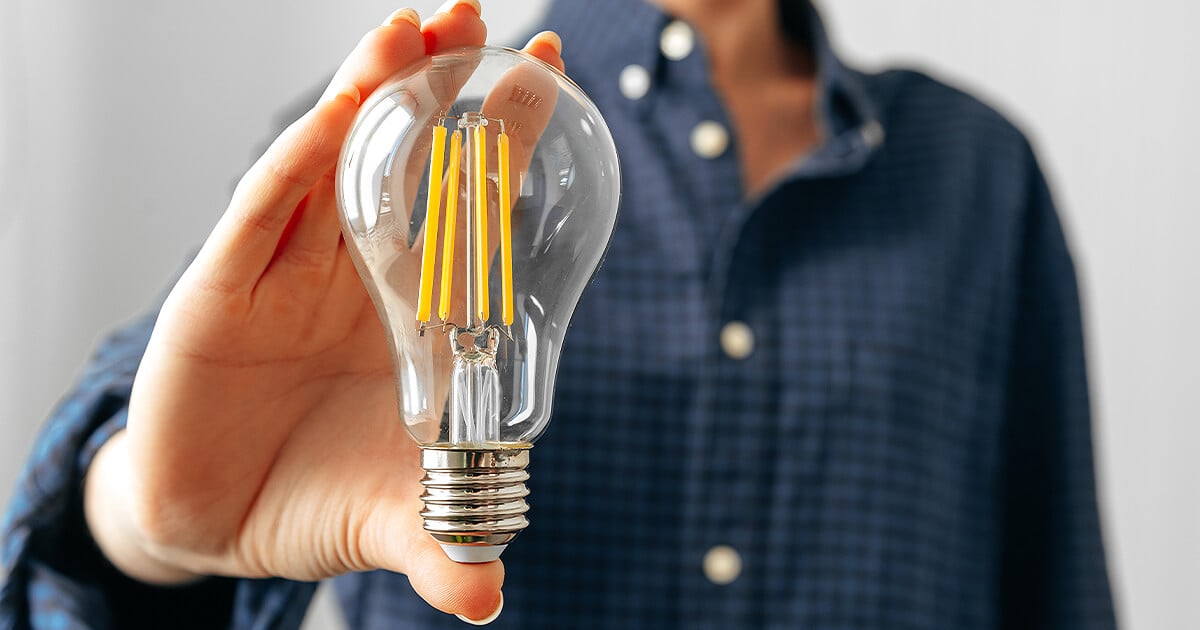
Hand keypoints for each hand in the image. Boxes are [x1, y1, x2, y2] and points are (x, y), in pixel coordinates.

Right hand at [83, 2, 564, 621]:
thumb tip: (490, 599)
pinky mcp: (219, 290)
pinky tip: (334, 118)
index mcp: (411, 306)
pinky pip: (260, 215)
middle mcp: (352, 272)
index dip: (504, 136)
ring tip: (409, 32)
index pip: (465, 205)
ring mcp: (284, 273)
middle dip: (435, 84)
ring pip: (328, 164)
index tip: (551, 69)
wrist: (214, 520)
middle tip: (474, 16)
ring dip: (367, 96)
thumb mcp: (391, 517)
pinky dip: (295, 167)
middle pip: (398, 159)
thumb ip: (442, 541)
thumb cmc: (315, 495)